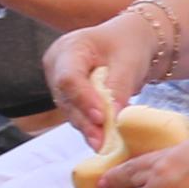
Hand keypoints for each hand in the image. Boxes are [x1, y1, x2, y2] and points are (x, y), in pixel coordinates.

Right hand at [44, 19, 159, 143]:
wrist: (131, 42)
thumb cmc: (129, 44)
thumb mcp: (128, 61)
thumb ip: (119, 87)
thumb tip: (114, 117)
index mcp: (69, 48)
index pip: (69, 78)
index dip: (83, 100)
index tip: (101, 118)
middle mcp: (57, 66)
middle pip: (67, 98)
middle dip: (85, 121)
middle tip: (101, 141)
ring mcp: (60, 82)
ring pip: (70, 110)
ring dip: (87, 128)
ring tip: (103, 145)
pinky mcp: (69, 96)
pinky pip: (77, 112)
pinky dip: (91, 125)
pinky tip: (103, 139)